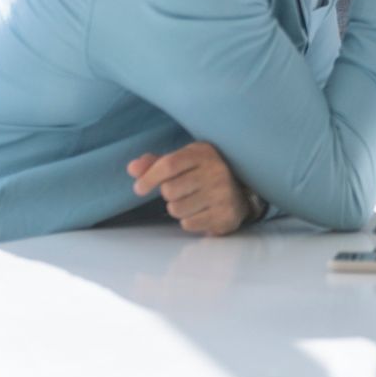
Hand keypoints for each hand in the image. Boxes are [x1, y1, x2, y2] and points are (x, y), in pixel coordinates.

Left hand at [127, 142, 253, 235]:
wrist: (243, 191)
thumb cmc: (204, 174)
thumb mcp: (183, 162)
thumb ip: (156, 164)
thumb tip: (133, 168)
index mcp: (204, 153)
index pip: (168, 165)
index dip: (149, 178)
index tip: (140, 188)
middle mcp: (217, 171)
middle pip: (169, 190)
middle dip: (168, 194)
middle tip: (182, 191)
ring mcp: (223, 194)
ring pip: (176, 209)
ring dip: (178, 208)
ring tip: (193, 202)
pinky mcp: (226, 215)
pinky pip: (188, 223)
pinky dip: (190, 220)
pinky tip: (201, 212)